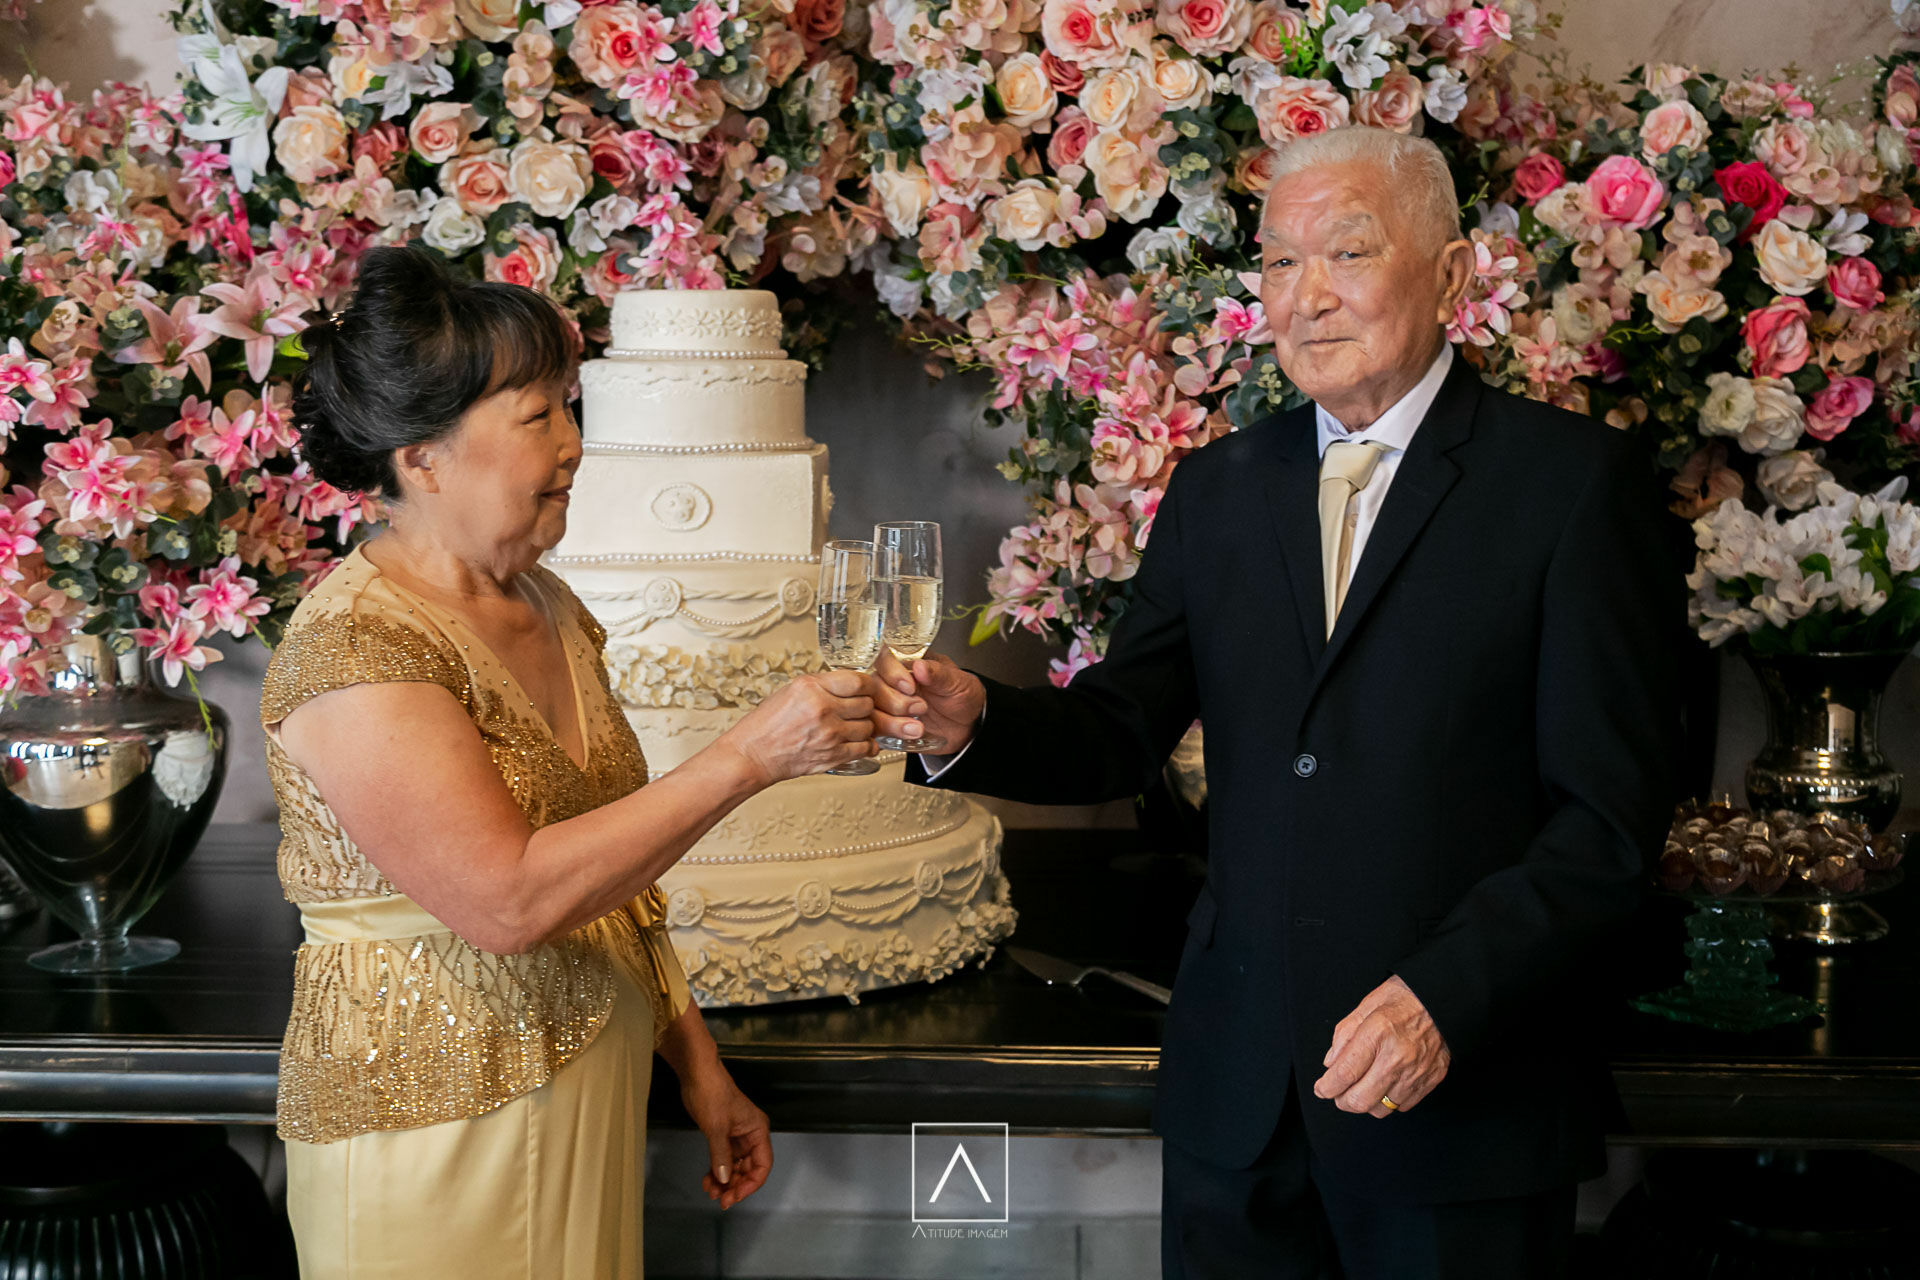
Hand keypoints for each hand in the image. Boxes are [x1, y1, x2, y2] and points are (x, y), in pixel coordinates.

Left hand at [678, 1059, 772, 1208]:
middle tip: (721, 1199)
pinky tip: (707, 1180)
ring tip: (710, 1191)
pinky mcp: (722, 1135)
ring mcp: (736, 1136)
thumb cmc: (712, 1092)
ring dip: (724, 1181)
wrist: (696, 1074)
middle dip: (735, 1185)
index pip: (762, 1165)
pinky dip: (717, 1171)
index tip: (735, 1195)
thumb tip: (725, 1180)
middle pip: (749, 1169)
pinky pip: (723, 1160)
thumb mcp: (717, 1128)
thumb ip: (721, 1156)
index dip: (751, 1183)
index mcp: (758, 1130)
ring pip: (735, 1167)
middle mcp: (750, 1135)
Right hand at [719, 669, 876, 782]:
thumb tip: (850, 685)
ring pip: (869, 726)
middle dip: (864, 706)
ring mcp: (830, 733)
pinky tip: (857, 743)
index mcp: (811, 688)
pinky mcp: (833, 755)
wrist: (754, 754)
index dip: (867, 685)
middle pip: (867, 704)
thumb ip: (822, 686)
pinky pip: (864, 748)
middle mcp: (823, 708)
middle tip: (856, 710)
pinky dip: (865, 746)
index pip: (858, 681)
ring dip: (864, 727)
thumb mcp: (791, 691)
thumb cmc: (767, 725)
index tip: (866, 688)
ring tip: (852, 727)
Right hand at [871, 651, 984, 754]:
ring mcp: (887, 705)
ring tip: (918, 728)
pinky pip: (874, 731)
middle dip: (895, 701)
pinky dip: (890, 735)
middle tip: (921, 708)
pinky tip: (910, 735)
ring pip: (870, 711)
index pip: (883, 658)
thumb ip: (939, 674)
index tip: (910, 686)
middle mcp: (891, 682)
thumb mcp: (958, 681)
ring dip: (891, 722)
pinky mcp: (887, 726)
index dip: (892, 673)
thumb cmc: (962, 696)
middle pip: (872, 687)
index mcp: (907, 662)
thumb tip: (920, 665)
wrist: (968, 725)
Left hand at [1312, 975, 1449, 1118]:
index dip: (1327, 1087)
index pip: (1345, 1073)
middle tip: (1337, 1093)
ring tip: (1362, 1088)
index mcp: (1377, 1033)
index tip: (1321, 1089)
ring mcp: (1416, 1072)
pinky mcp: (1431, 1080)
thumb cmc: (1404, 999)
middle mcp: (1397, 1057)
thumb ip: (1344, 1035)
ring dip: (1366, 1103)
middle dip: (1342, 1101)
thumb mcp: (1366, 1006)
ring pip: (1381, 1109)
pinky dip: (1389, 1100)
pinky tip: (1384, 1085)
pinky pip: (1402, 1106)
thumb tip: (1331, 1064)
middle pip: (1360, 1100)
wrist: (1443, 1001)